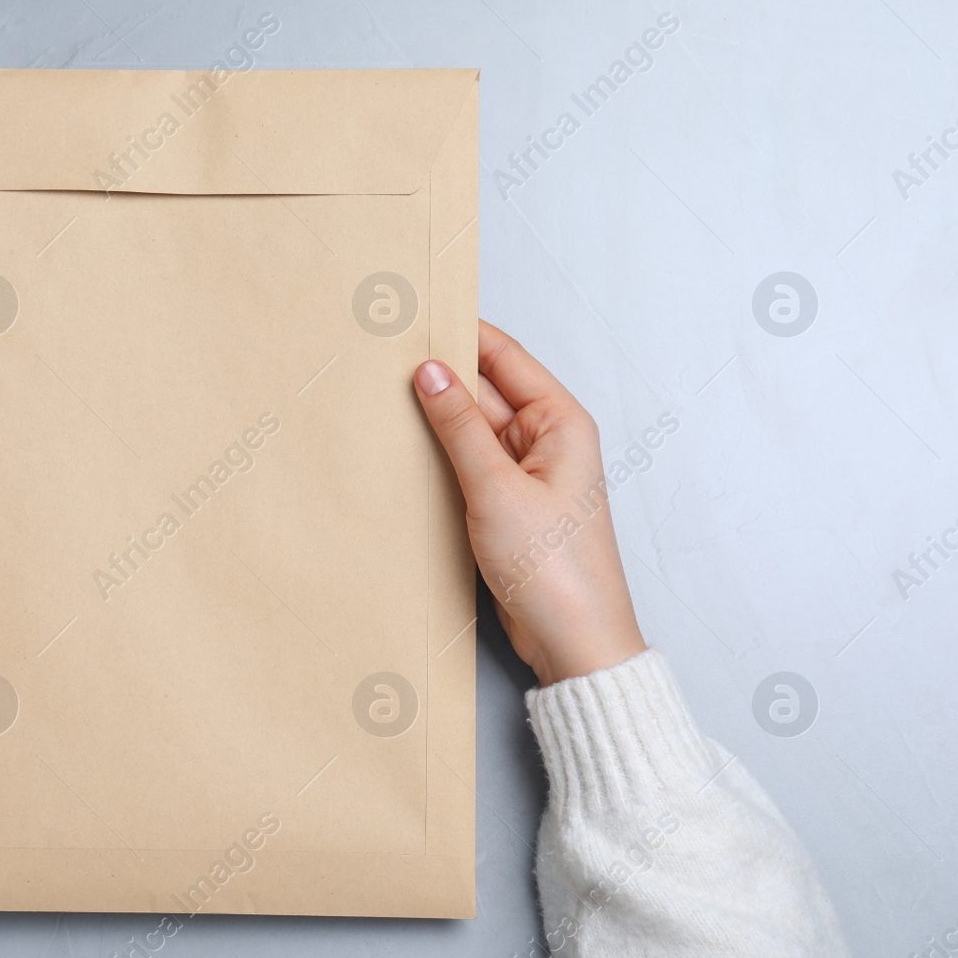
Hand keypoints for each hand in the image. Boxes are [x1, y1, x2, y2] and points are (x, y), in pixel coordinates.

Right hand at [414, 321, 645, 685]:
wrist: (574, 641)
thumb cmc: (555, 569)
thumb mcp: (496, 488)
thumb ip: (459, 426)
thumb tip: (431, 371)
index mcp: (560, 422)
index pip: (504, 357)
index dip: (461, 333)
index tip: (415, 316)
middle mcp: (547, 441)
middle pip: (485, 391)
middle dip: (440, 378)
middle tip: (382, 361)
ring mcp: (526, 476)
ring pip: (472, 431)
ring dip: (436, 422)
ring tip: (382, 401)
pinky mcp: (508, 507)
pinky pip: (469, 467)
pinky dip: (441, 459)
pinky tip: (405, 453)